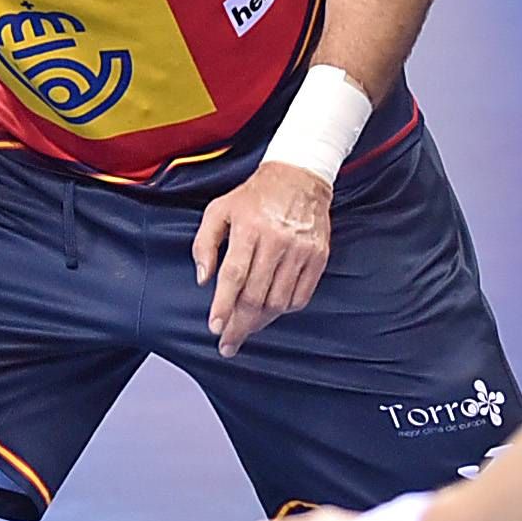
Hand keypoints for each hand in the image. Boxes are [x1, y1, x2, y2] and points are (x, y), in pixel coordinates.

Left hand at [192, 160, 330, 356]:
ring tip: (246, 328)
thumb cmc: (254, 197)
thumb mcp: (219, 210)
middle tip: (228, 343)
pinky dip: (283, 309)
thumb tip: (204, 280)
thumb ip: (204, 244)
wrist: (300, 177)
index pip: (234, 276)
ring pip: (278, 300)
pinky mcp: (318, 257)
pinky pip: (301, 296)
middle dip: (239, 325)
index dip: (223, 305)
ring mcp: (300, 251)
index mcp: (249, 228)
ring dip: (260, 321)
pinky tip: (270, 311)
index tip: (215, 327)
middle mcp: (276, 241)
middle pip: (256, 295)